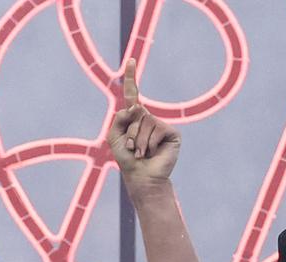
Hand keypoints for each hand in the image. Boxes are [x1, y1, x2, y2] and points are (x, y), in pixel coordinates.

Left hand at [108, 59, 179, 183]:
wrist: (142, 177)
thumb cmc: (127, 159)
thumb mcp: (114, 137)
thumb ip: (119, 119)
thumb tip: (135, 106)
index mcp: (134, 118)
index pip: (132, 94)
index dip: (130, 77)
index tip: (130, 60)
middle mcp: (148, 118)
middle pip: (135, 114)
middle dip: (129, 134)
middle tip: (132, 149)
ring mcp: (160, 124)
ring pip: (145, 123)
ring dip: (138, 142)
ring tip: (141, 153)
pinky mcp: (171, 132)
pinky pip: (156, 130)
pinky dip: (149, 144)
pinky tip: (152, 153)